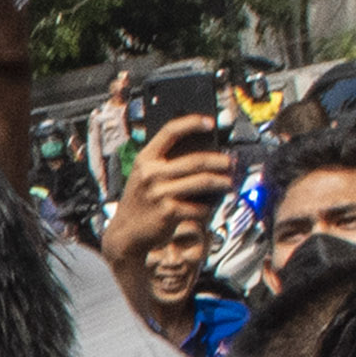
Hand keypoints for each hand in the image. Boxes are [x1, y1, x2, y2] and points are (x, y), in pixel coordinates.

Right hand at [97, 115, 232, 269]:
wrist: (126, 233)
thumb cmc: (141, 201)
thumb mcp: (144, 176)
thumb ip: (164, 163)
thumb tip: (202, 152)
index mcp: (145, 159)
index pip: (170, 131)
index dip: (191, 123)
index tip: (209, 123)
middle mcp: (151, 174)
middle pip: (196, 160)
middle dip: (219, 161)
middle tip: (229, 163)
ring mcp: (159, 193)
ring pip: (202, 182)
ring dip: (221, 182)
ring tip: (228, 183)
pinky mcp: (168, 213)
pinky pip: (198, 206)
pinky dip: (208, 207)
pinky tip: (211, 206)